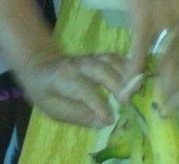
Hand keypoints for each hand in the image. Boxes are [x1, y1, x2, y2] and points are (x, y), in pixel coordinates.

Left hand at [15, 49, 129, 127]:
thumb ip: (77, 115)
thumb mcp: (54, 109)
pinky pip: (116, 58)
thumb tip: (103, 122)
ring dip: (126, 74)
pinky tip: (136, 77)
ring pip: (111, 61)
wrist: (42, 66)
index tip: (110, 119)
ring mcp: (91, 57)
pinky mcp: (99, 55)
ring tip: (136, 89)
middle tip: (129, 101)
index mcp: (63, 77)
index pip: (85, 90)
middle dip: (117, 85)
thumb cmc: (46, 92)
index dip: (99, 105)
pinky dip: (128, 66)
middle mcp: (79, 64)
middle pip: (101, 70)